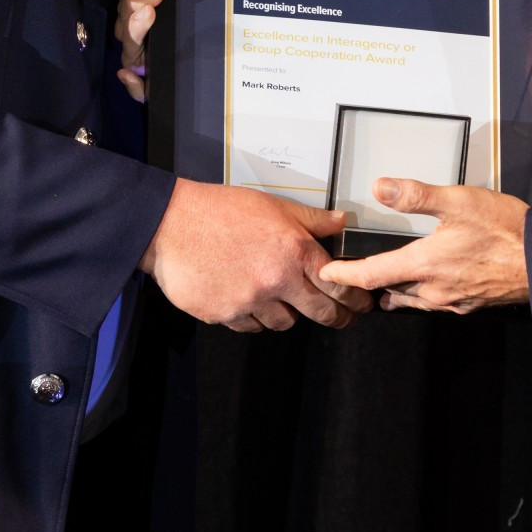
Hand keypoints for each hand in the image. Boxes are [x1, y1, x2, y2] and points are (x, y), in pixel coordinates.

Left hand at [115, 0, 163, 101]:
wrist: (159, 73)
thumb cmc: (158, 81)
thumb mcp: (150, 93)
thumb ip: (138, 89)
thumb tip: (124, 73)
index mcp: (132, 55)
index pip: (131, 40)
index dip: (137, 26)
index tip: (149, 12)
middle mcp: (128, 34)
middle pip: (127, 14)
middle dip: (139, 0)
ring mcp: (130, 17)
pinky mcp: (136, 3)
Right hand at [141, 179, 374, 331]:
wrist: (170, 224)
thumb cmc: (219, 210)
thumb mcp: (273, 205)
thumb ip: (310, 220)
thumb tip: (340, 223)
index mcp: (293, 251)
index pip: (339, 284)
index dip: (355, 298)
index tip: (361, 305)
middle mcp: (276, 280)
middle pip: (321, 313)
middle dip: (337, 317)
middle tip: (342, 319)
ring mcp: (250, 302)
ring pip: (284, 323)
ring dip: (287, 313)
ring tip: (279, 297)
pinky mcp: (225, 316)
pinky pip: (250, 326)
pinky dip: (253, 316)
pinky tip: (247, 298)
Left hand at [316, 178, 529, 312]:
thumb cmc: (506, 230)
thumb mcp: (458, 201)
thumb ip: (416, 194)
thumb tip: (380, 187)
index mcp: (423, 264)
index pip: (370, 275)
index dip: (343, 275)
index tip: (325, 273)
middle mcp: (433, 289)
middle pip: (388, 290)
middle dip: (367, 285)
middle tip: (350, 278)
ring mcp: (452, 300)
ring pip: (412, 299)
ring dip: (394, 291)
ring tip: (382, 284)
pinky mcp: (470, 303)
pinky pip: (435, 303)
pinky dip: (421, 294)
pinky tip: (427, 284)